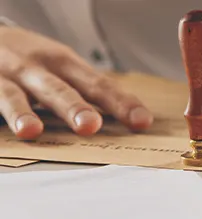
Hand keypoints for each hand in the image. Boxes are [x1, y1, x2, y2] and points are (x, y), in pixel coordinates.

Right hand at [0, 26, 152, 138]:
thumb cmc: (35, 60)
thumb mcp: (63, 68)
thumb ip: (86, 90)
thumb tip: (125, 115)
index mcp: (67, 65)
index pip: (100, 85)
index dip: (121, 103)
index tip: (141, 121)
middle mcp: (42, 67)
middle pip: (64, 88)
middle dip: (77, 107)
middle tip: (92, 126)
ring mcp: (12, 75)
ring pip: (23, 93)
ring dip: (33, 111)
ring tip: (39, 130)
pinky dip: (8, 114)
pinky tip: (17, 130)